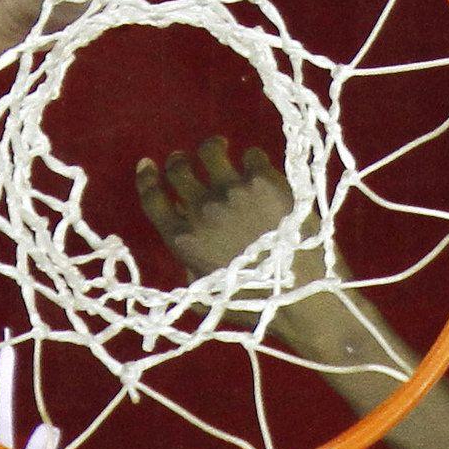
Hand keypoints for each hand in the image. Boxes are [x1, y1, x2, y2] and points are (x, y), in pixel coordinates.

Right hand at [136, 134, 343, 287]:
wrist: (302, 291)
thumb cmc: (254, 301)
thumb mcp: (204, 292)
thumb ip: (189, 263)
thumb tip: (189, 238)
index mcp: (183, 240)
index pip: (153, 199)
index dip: (146, 179)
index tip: (148, 165)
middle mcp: (202, 210)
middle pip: (178, 170)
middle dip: (178, 161)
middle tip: (185, 158)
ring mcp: (233, 191)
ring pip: (211, 152)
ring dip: (211, 148)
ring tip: (219, 147)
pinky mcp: (264, 180)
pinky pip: (251, 155)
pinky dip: (252, 160)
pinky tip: (257, 167)